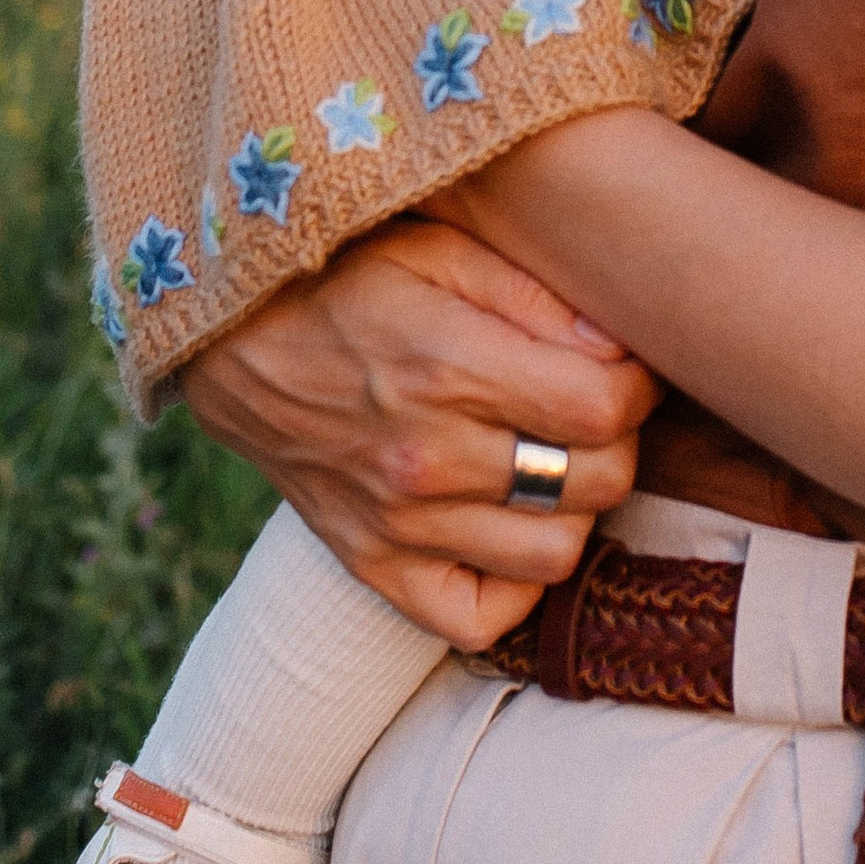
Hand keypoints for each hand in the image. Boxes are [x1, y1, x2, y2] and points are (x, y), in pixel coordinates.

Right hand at [181, 212, 661, 649]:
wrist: (228, 345)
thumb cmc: (342, 277)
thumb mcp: (435, 247)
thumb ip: (533, 295)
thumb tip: (621, 348)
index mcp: (444, 368)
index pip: (602, 407)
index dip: (637, 382)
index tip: (623, 363)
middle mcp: (424, 460)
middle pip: (596, 482)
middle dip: (618, 439)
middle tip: (591, 406)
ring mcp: (398, 527)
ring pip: (555, 553)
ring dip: (575, 507)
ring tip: (552, 459)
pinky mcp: (375, 569)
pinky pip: (481, 616)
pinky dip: (514, 584)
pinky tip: (509, 525)